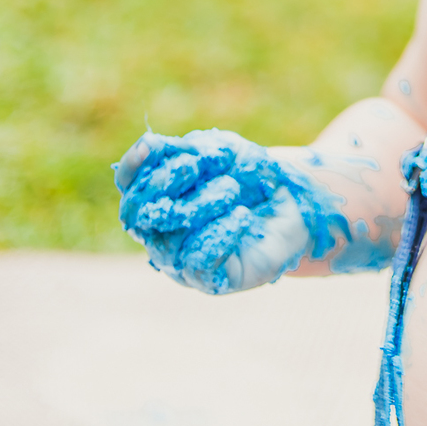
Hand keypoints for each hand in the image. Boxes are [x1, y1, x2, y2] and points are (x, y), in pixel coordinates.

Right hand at [115, 128, 350, 293]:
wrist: (297, 203)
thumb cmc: (254, 177)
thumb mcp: (221, 151)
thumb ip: (185, 150)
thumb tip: (151, 146)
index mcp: (162, 202)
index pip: (130, 189)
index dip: (134, 167)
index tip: (152, 144)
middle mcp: (165, 235)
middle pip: (139, 215)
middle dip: (163, 185)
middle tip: (197, 165)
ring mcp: (185, 262)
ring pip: (168, 240)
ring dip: (199, 206)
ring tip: (231, 189)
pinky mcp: (213, 281)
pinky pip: (198, 263)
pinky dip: (219, 234)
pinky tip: (242, 217)